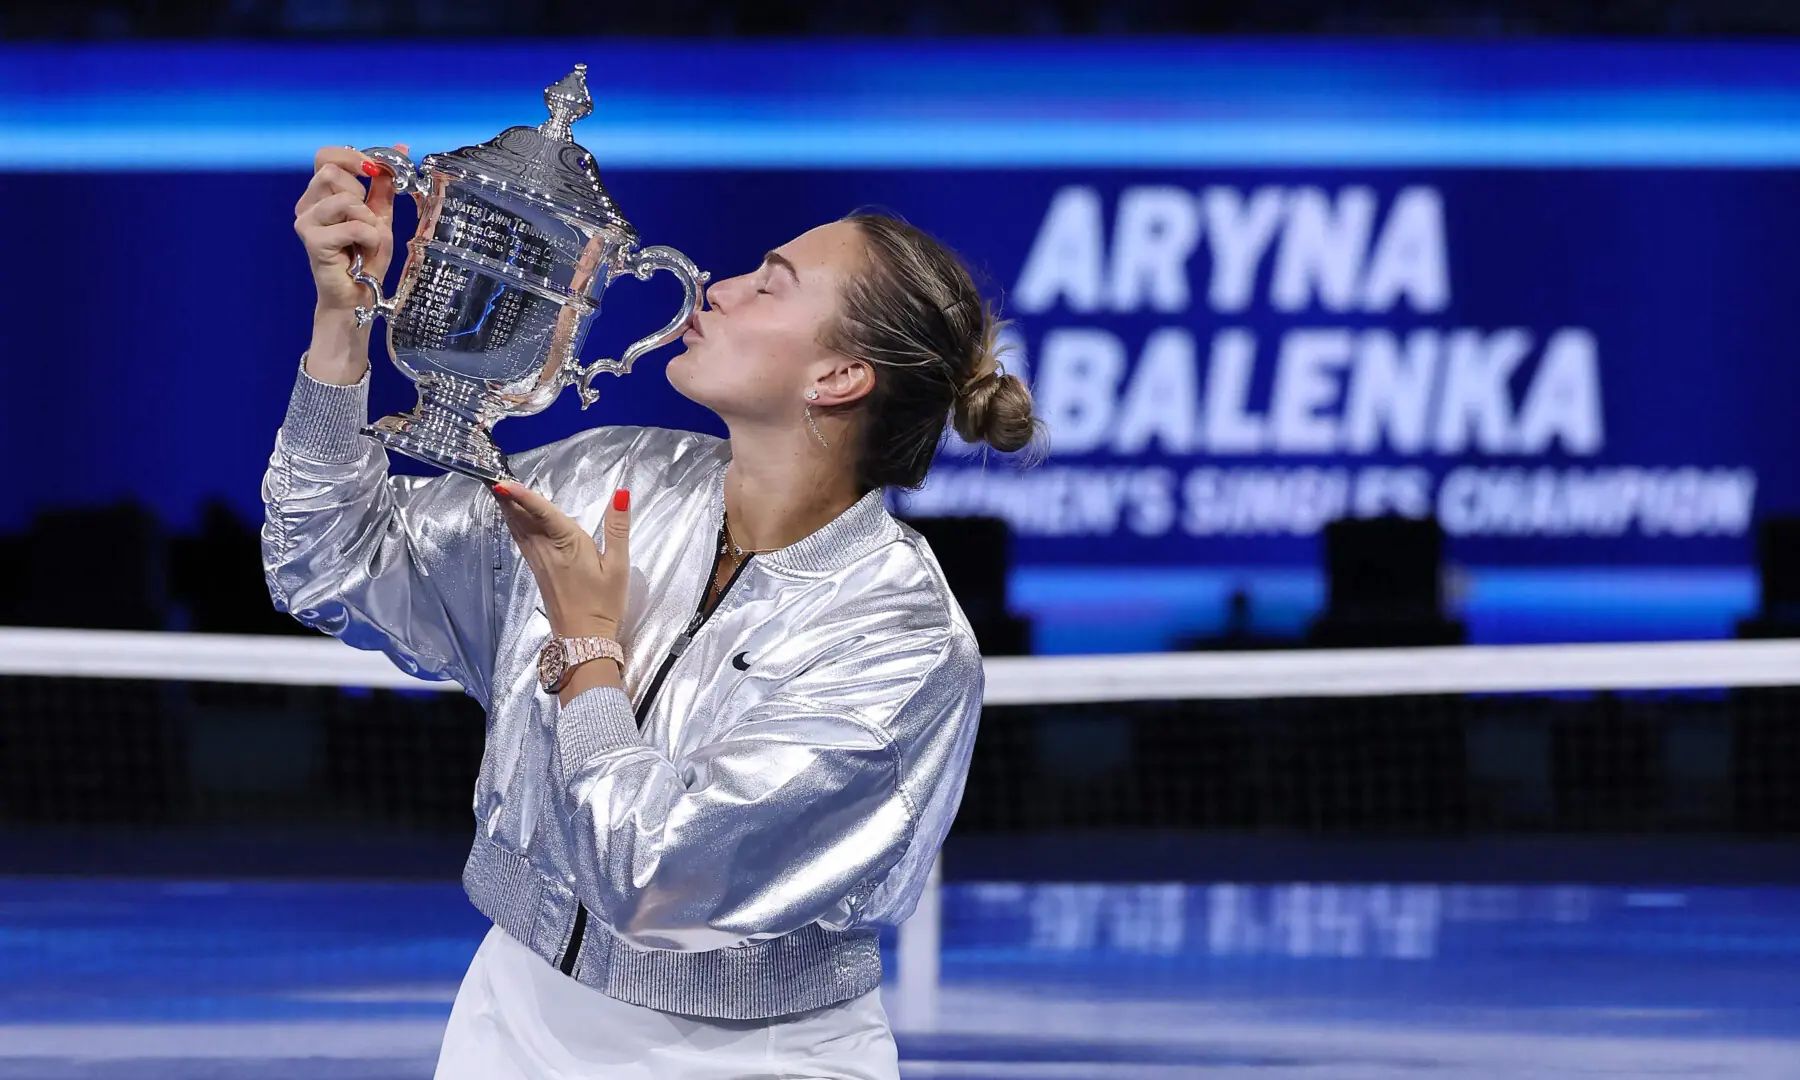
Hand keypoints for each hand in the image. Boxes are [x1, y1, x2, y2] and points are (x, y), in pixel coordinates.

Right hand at [294, 143, 407, 315]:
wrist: (358, 295)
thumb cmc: (366, 257)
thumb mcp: (380, 215)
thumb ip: (385, 184)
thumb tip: (401, 147)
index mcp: (320, 194)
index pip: (325, 156)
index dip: (352, 157)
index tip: (374, 170)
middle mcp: (307, 205)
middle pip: (333, 172)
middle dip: (362, 195)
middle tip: (367, 220)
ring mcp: (306, 222)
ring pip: (345, 199)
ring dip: (368, 220)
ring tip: (367, 239)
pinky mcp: (312, 240)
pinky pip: (352, 225)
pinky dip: (369, 237)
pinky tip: (365, 251)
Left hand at [495, 483, 630, 640]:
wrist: (584, 637)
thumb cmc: (603, 603)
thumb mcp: (618, 565)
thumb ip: (617, 528)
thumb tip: (621, 495)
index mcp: (567, 544)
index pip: (543, 513)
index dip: (524, 496)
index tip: (503, 482)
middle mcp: (547, 549)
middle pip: (522, 518)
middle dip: (507, 497)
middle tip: (492, 475)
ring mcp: (538, 560)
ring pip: (518, 528)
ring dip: (507, 508)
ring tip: (496, 489)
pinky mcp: (537, 568)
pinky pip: (521, 539)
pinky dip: (513, 523)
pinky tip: (511, 517)